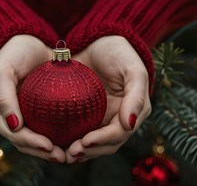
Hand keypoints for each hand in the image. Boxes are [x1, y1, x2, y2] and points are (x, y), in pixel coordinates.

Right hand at [0, 35, 65, 162]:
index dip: (30, 143)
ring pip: (35, 138)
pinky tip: (72, 139)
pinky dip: (57, 135)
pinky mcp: (36, 111)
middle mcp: (9, 117)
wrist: (30, 41)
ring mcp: (22, 115)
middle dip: (41, 152)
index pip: (13, 134)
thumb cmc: (14, 53)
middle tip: (62, 157)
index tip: (49, 146)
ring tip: (68, 154)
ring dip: (50, 149)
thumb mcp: (3, 70)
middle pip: (24, 142)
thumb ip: (3, 96)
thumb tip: (13, 125)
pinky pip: (46, 126)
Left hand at [66, 35, 151, 162]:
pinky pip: (80, 130)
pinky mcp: (88, 113)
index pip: (120, 133)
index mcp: (133, 110)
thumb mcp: (133, 70)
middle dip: (90, 151)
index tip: (84, 142)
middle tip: (71, 153)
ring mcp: (103, 117)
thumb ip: (136, 96)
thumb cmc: (118, 52)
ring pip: (94, 142)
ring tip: (65, 155)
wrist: (97, 41)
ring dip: (81, 151)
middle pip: (107, 143)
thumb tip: (129, 125)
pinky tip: (60, 143)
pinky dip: (72, 139)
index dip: (103, 140)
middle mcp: (119, 117)